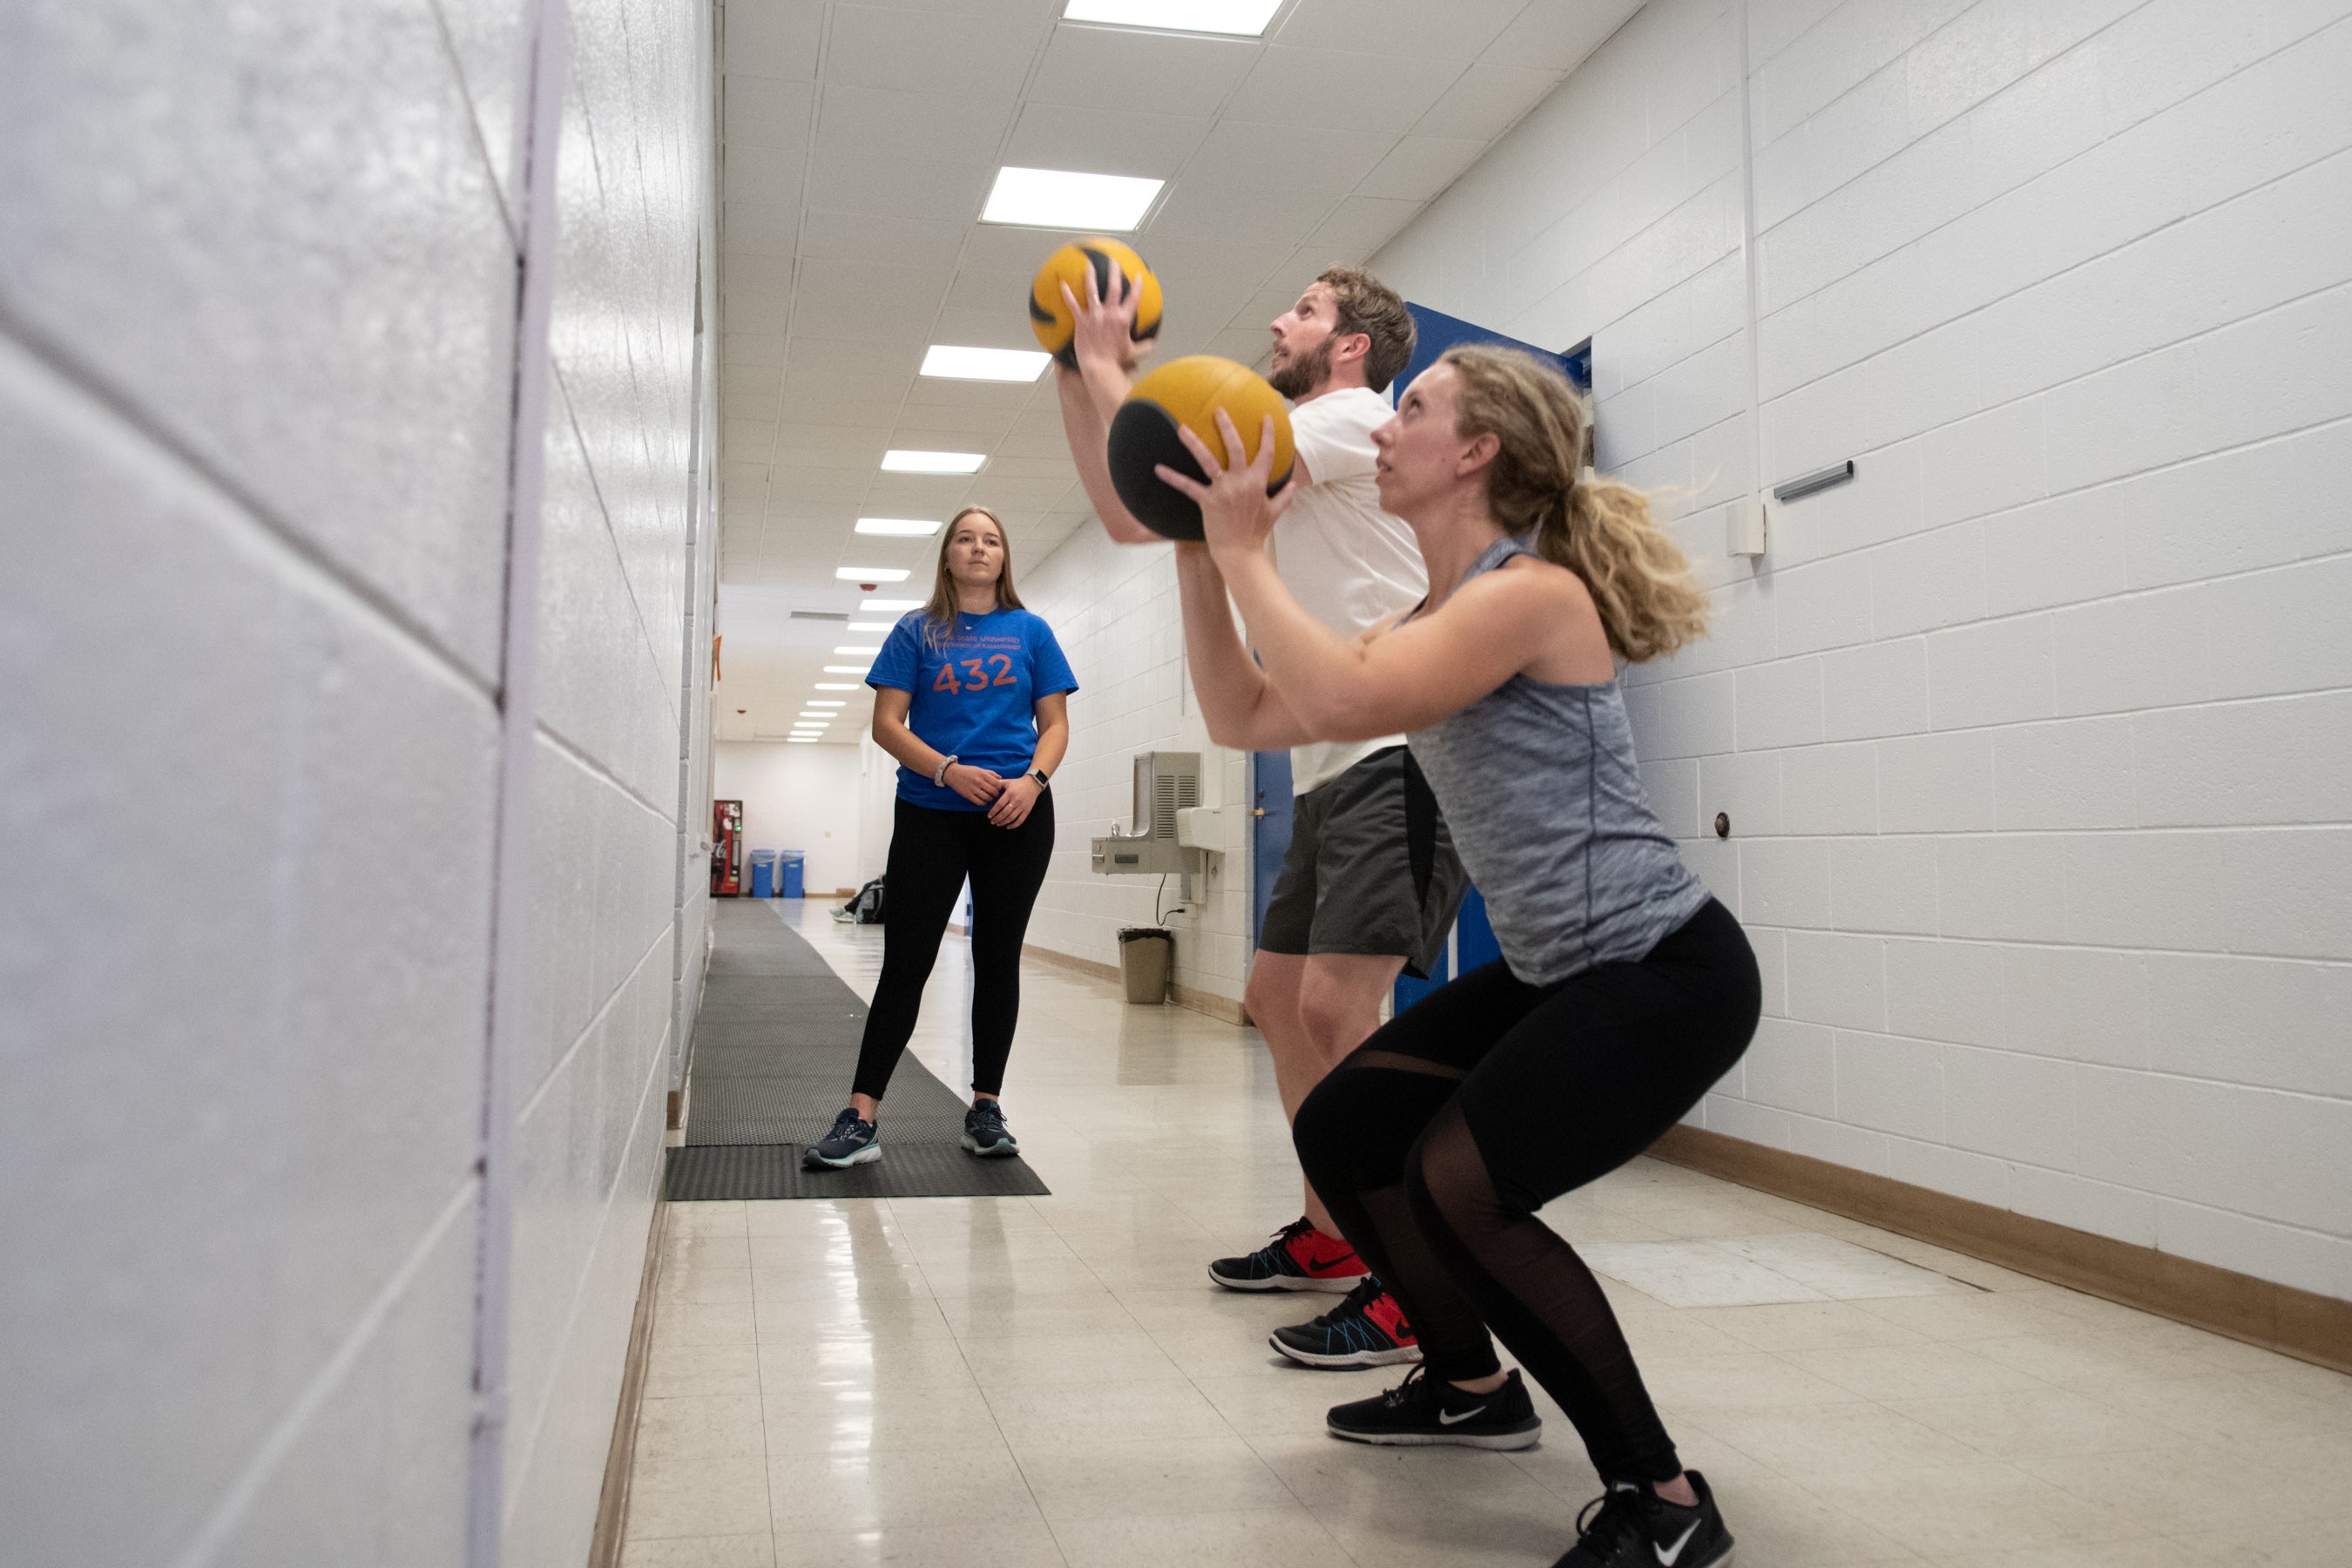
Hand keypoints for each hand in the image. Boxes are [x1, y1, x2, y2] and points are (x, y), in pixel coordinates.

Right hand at [944, 763, 1004, 806]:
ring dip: (990, 799)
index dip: (999, 787)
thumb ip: (991, 773)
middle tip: (995, 794)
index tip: (998, 788)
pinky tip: (984, 800)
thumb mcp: (979, 769)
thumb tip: (1001, 778)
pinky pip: (979, 802)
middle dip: (996, 794)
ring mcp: (973, 789)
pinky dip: (984, 803)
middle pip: (993, 791)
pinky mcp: (968, 795)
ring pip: (987, 798)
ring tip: (990, 797)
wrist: (952, 773)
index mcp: (982, 774)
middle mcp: (978, 781)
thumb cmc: (967, 771)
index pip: (997, 783)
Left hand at [986, 774, 1040, 827]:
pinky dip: (1014, 825)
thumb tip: (988, 788)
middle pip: (1004, 813)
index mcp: (1010, 793)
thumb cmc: (1018, 783)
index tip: (989, 816)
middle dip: (997, 819)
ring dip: (1003, 822)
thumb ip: (997, 784)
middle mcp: (1016, 800)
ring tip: (998, 824)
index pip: (999, 805)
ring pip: (1011, 817)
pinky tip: (1008, 826)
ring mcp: (1022, 806)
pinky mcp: (1027, 810)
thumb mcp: (1007, 781)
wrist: (1032, 784)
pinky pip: (1020, 820)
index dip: (993, 811)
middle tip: (992, 821)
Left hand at [1062, 261, 1153, 377]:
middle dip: (1114, 272)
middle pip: (1113, 288)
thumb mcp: (1133, 353)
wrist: (1099, 366)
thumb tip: (1153, 343)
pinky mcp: (1082, 321)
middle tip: (1113, 261)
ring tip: (1089, 265)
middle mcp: (1109, 313)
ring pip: (1092, 291)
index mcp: (1123, 319)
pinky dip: (1067, 294)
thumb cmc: (1116, 361)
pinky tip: (1063, 284)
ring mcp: (1095, 316)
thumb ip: (1144, 346)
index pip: (1132, 298)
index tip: (1138, 276)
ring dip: (1091, 276)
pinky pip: (1073, 305)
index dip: (1137, 286)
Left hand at [1157, 410, 1294, 561]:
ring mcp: (1223, 490)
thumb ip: (1284, 497)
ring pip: (1207, 460)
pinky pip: (1187, 486)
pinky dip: (1172, 477)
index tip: (1266, 416)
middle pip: (1235, 447)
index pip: (1265, 452)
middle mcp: (1241, 481)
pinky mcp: (1207, 501)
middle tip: (1218, 409)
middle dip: (1226, 426)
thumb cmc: (1256, 532)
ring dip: (1194, 443)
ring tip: (1181, 428)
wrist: (1240, 552)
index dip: (1267, 433)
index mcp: (1258, 482)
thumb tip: (1292, 485)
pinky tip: (1158, 468)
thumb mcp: (1274, 512)